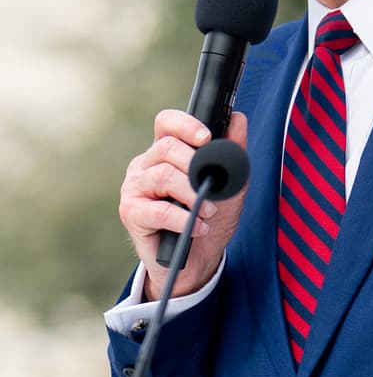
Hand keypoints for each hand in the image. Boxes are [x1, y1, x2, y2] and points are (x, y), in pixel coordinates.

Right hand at [119, 108, 248, 299]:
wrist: (200, 257)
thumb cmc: (210, 214)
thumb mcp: (231, 181)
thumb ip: (232, 151)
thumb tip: (237, 119)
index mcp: (167, 151)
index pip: (166, 122)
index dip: (185, 124)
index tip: (207, 137)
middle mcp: (146, 165)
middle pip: (166, 147)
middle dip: (195, 164)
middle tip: (213, 186)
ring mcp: (135, 187)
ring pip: (163, 175)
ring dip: (193, 193)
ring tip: (210, 210)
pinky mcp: (131, 213)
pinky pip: (158, 210)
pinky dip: (184, 219)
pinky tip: (198, 227)